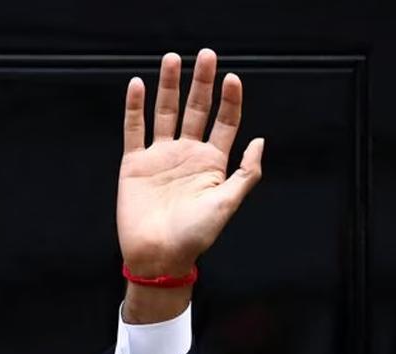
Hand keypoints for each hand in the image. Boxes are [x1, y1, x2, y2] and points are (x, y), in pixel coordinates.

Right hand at [116, 48, 263, 276]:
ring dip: (169, 86)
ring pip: (166, 113)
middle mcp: (188, 155)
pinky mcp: (135, 163)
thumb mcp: (228, 203)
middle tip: (206, 55)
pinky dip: (135, 107)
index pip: (224, 123)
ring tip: (173, 59)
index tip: (233, 78)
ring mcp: (161, 157)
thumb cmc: (196, 235)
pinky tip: (137, 84)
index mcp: (213, 163)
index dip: (230, 101)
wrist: (159, 256)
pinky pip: (135, 129)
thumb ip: (246, 172)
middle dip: (202, 83)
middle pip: (196, 110)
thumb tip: (260, 140)